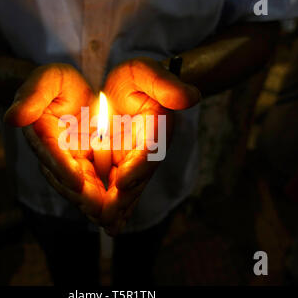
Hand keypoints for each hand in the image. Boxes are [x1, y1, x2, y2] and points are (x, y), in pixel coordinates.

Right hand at [4, 64, 105, 219]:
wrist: (67, 94)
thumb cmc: (55, 83)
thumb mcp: (47, 80)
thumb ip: (32, 95)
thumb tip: (13, 117)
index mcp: (43, 135)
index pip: (50, 154)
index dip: (62, 168)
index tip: (77, 181)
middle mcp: (54, 156)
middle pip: (66, 180)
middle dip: (82, 196)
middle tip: (100, 210)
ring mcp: (70, 164)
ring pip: (80, 189)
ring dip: (95, 205)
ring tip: (112, 218)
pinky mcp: (85, 168)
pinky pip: (95, 187)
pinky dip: (106, 201)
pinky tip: (120, 216)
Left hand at [100, 57, 199, 234]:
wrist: (132, 89)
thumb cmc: (139, 78)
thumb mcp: (146, 73)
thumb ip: (166, 84)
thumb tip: (190, 97)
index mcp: (157, 128)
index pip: (151, 149)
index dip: (138, 165)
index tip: (122, 181)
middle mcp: (150, 150)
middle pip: (139, 177)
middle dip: (124, 198)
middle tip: (108, 216)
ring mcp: (136, 161)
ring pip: (130, 188)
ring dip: (119, 208)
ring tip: (107, 225)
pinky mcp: (124, 167)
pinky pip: (119, 188)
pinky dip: (115, 205)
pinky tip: (108, 222)